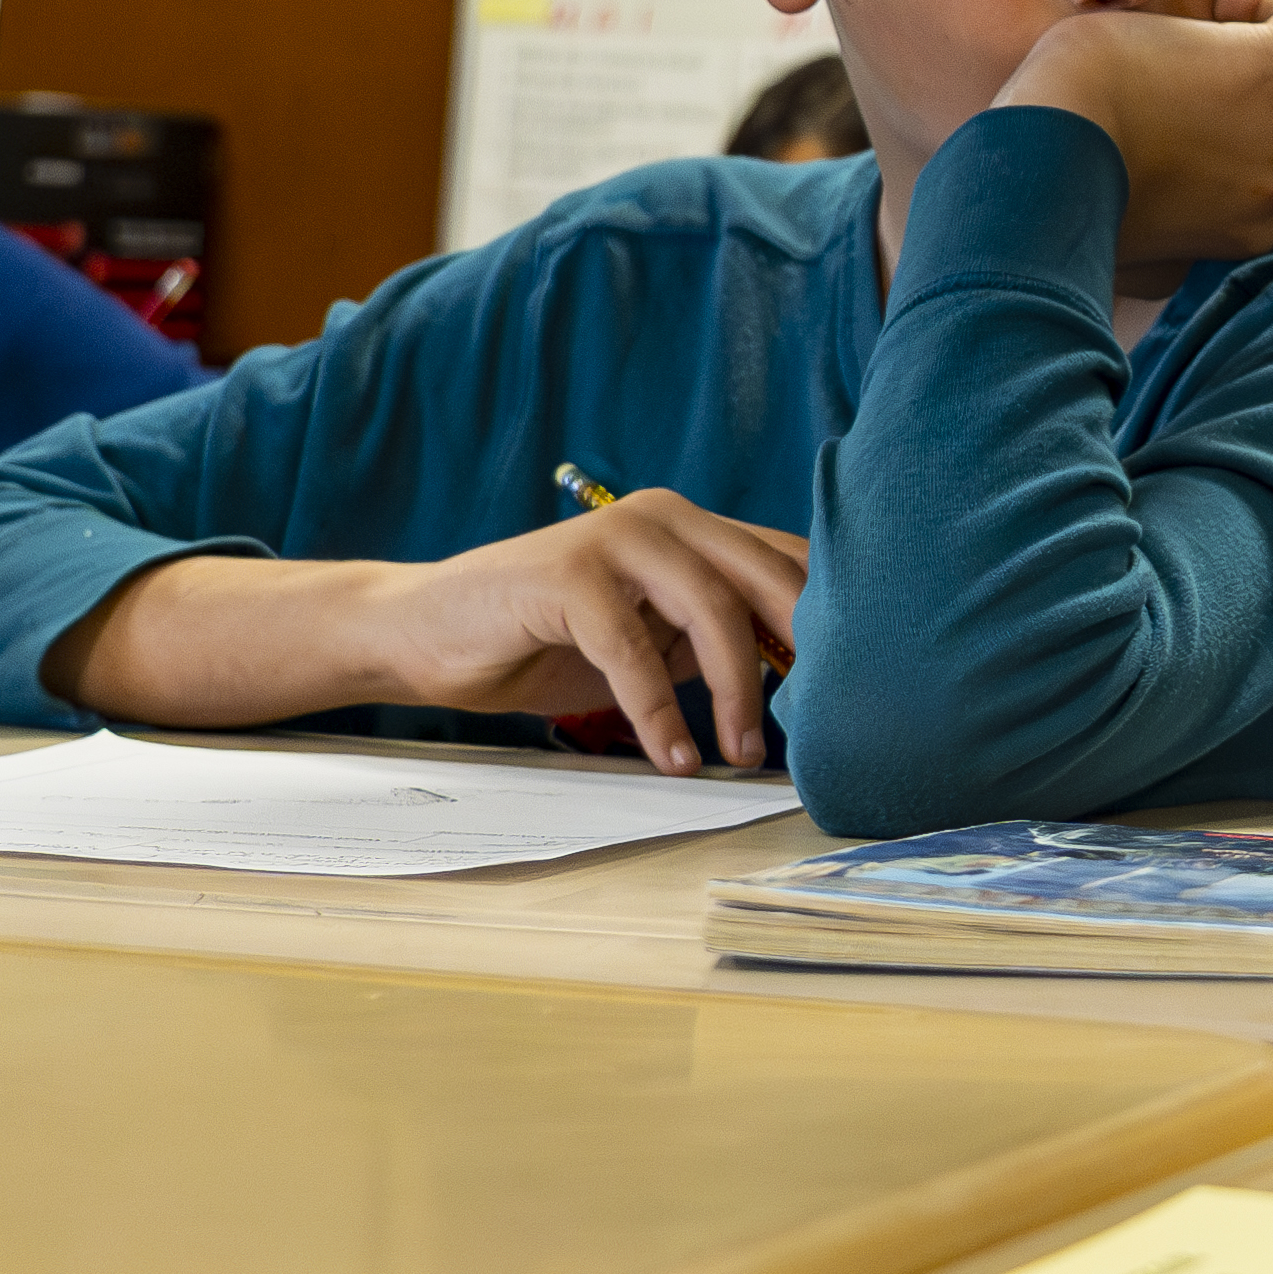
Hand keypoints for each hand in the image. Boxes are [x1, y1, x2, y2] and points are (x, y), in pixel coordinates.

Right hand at [376, 492, 815, 771]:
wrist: (424, 633)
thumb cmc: (545, 641)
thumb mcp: (650, 639)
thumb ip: (711, 639)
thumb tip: (801, 677)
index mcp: (693, 527)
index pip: (786, 563)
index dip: (826, 623)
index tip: (848, 692)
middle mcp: (663, 517)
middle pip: (766, 580)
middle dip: (798, 657)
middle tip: (814, 727)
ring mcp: (615, 539)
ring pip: (711, 610)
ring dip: (735, 692)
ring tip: (738, 753)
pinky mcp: (568, 576)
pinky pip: (634, 649)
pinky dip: (659, 710)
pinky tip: (671, 755)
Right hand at [999, 0, 1272, 273]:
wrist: (1044, 170)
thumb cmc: (1080, 78)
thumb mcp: (1143, 19)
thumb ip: (1203, 33)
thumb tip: (1211, 47)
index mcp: (1272, 66)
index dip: (1261, 8)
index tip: (1221, 10)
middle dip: (1271, 62)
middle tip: (1215, 60)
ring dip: (1261, 117)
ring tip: (1200, 111)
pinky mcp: (1251, 234)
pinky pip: (1269, 190)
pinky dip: (1247, 172)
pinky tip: (1195, 161)